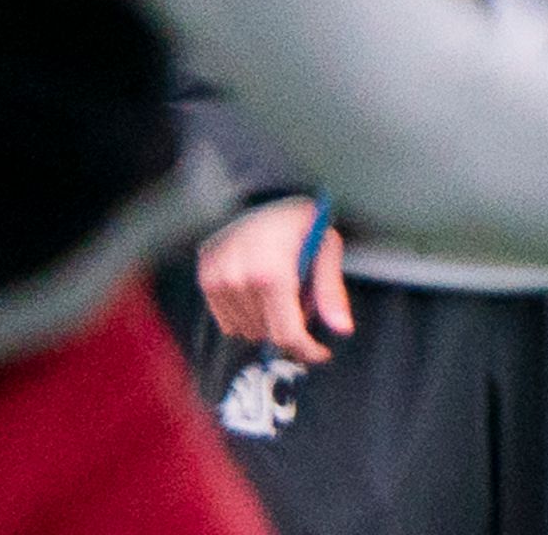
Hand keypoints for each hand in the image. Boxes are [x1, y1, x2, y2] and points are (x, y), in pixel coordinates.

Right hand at [196, 197, 350, 367]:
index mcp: (272, 273)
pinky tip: (258, 289)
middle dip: (289, 325)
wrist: (261, 194)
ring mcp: (217, 280)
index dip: (306, 349)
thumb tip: (342, 329)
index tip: (321, 353)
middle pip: (267, 333)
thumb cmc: (300, 220)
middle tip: (301, 297)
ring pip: (246, 330)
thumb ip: (331, 291)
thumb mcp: (326, 247)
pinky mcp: (205, 279)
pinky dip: (246, 314)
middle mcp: (238, 279)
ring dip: (266, 320)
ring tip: (279, 289)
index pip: (286, 332)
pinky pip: (227, 320)